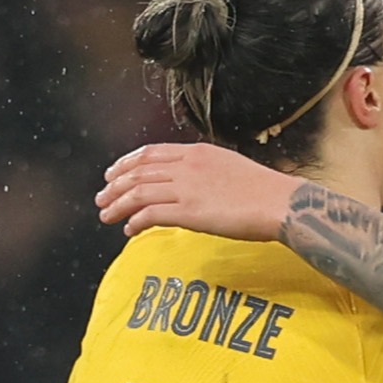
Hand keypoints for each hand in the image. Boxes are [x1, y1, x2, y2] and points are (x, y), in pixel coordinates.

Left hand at [95, 143, 298, 238]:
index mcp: (197, 152)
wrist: (281, 203)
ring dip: (118, 204)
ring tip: (106, 215)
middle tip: (101, 198)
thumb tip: (187, 185)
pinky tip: (129, 229)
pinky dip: (135, 221)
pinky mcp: (190, 212)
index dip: (126, 164)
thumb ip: (204, 172)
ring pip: (139, 192)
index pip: (151, 153)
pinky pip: (151, 214)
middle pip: (139, 172)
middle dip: (115, 185)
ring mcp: (188, 188)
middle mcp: (188, 166)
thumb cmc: (263, 191)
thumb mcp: (229, 167)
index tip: (113, 174)